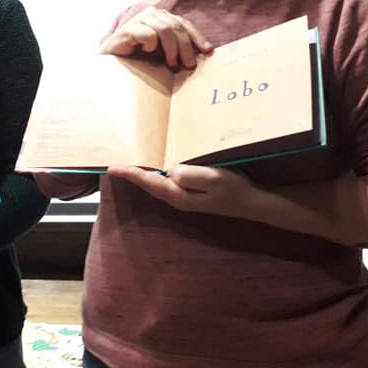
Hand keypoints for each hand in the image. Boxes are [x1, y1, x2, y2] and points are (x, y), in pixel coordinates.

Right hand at [99, 7, 211, 69]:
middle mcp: (151, 14)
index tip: (207, 50)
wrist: (111, 67)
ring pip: (164, 29)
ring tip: (170, 63)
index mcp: (161, 18)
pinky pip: (147, 34)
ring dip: (171, 49)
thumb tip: (204, 50)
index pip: (183, 23)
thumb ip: (178, 47)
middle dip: (185, 47)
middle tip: (187, 65)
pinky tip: (147, 52)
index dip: (196, 36)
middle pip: (176, 26)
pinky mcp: (126, 30)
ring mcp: (138, 20)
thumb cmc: (139, 60)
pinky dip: (151, 45)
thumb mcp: (164, 53)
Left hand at [107, 163, 252, 217]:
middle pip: (149, 184)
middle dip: (132, 174)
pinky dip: (156, 174)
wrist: (254, 202)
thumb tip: (170, 169)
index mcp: (179, 195)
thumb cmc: (235, 189)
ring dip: (142, 174)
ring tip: (128, 164)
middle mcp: (178, 197)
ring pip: (156, 184)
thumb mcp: (213, 178)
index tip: (112, 167)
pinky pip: (167, 182)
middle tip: (114, 165)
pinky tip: (156, 166)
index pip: (149, 181)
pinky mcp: (193, 192)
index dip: (130, 173)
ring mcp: (185, 196)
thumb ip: (189, 174)